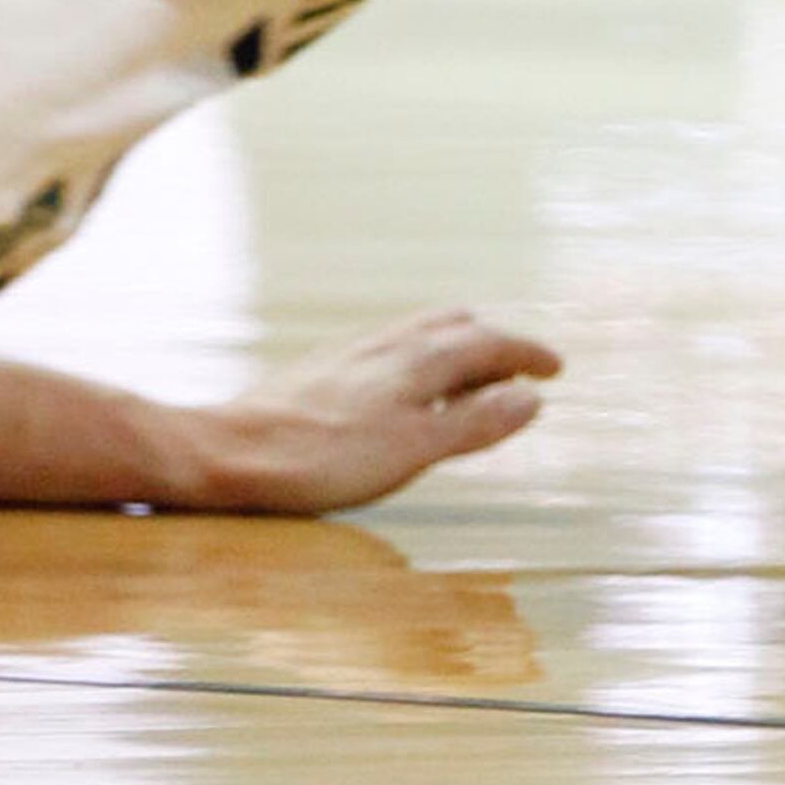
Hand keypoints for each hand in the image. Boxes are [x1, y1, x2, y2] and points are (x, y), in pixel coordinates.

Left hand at [192, 307, 560, 512]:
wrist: (228, 453)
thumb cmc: (323, 458)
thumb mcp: (413, 449)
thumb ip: (474, 423)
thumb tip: (531, 399)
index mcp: (418, 359)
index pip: (490, 342)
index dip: (528, 354)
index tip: (556, 369)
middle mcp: (388, 345)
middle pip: (455, 326)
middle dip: (494, 343)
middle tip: (517, 370)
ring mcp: (352, 354)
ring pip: (419, 333)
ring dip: (456, 348)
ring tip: (467, 375)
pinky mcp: (323, 370)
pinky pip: (390, 349)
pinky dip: (420, 360)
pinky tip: (402, 389)